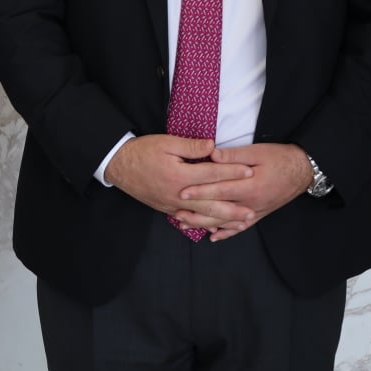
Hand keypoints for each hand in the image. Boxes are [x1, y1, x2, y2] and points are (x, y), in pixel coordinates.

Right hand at [105, 133, 252, 231]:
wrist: (119, 165)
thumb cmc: (142, 151)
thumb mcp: (166, 143)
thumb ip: (191, 146)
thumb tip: (213, 147)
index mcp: (180, 176)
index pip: (212, 174)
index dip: (232, 172)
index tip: (250, 171)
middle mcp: (178, 194)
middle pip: (211, 203)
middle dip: (233, 207)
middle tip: (251, 211)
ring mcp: (172, 205)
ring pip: (202, 215)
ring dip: (222, 220)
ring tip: (239, 223)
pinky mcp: (167, 209)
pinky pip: (189, 220)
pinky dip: (204, 224)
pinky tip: (216, 227)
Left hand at [177, 143, 314, 240]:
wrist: (303, 171)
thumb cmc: (279, 158)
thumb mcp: (257, 152)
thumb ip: (233, 156)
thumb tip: (211, 155)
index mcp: (250, 186)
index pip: (219, 190)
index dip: (199, 192)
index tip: (181, 193)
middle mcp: (251, 203)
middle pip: (219, 210)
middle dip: (196, 213)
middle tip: (176, 213)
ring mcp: (255, 211)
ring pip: (226, 222)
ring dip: (205, 224)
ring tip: (186, 224)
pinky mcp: (260, 214)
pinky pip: (241, 227)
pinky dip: (227, 233)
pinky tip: (213, 237)